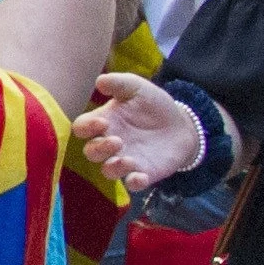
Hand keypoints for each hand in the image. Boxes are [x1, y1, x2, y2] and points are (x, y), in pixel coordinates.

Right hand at [73, 72, 206, 190]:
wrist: (181, 124)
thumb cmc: (152, 104)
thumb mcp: (137, 88)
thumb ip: (119, 83)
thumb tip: (99, 80)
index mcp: (103, 122)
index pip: (81, 128)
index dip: (86, 128)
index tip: (102, 122)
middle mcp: (109, 144)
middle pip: (91, 152)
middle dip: (100, 148)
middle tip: (117, 141)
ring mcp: (125, 160)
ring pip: (108, 171)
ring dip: (113, 168)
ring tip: (128, 159)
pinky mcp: (143, 173)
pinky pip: (132, 184)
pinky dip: (134, 183)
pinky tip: (140, 177)